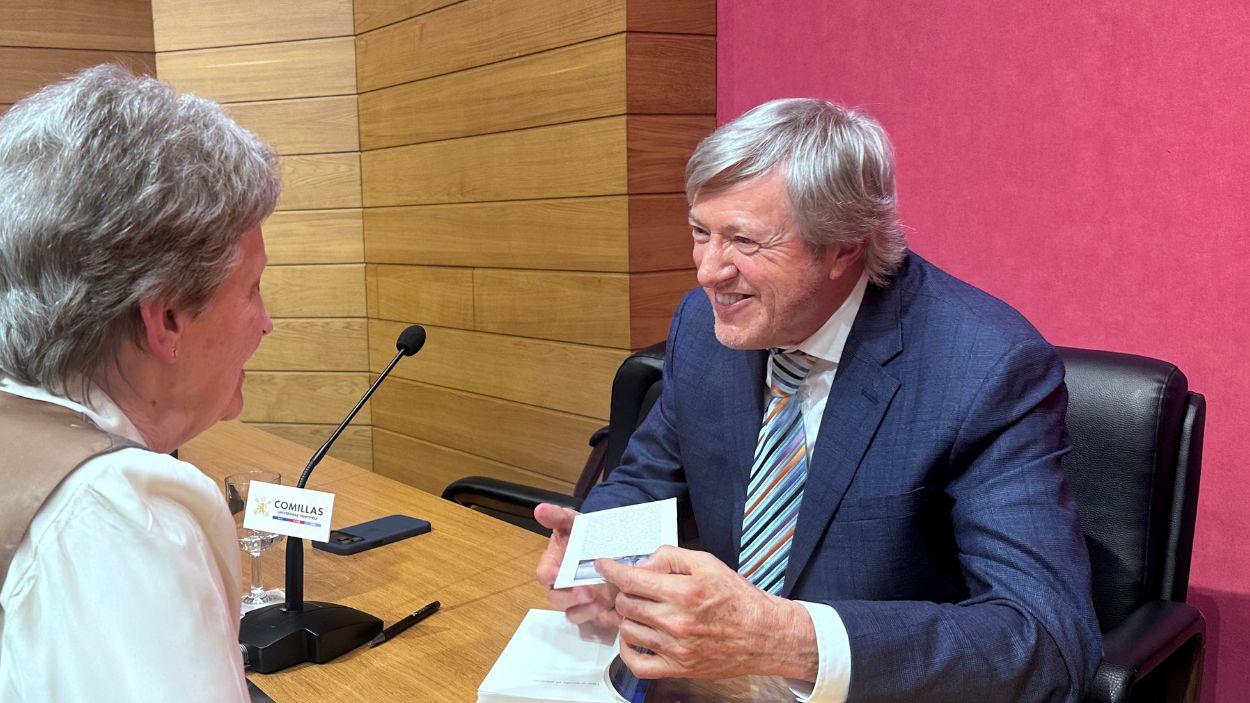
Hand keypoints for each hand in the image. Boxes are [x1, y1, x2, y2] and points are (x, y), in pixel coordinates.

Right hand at [533, 503, 620, 627]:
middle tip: (587, 592)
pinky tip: (618, 614)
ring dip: (586, 612)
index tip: (558, 574)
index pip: (544, 575)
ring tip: (602, 603)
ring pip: (574, 614)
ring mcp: (581, 600)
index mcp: (554, 565)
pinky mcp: (598, 610)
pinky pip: (598, 622)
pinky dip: (608, 620)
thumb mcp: (574, 522)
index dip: (549, 576)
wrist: (611, 544)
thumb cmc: (586, 535)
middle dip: (570, 598)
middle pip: (557, 599)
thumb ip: (558, 516)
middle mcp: (564, 586)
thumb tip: (540, 509)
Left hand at [596, 546, 816, 680]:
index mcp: (683, 592)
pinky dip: (627, 651)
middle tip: (634, 588)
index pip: (631, 580)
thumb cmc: (738, 599)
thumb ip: (671, 557)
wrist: (764, 635)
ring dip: (628, 617)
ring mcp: (676, 648)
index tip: (603, 565)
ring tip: (641, 610)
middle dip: (624, 592)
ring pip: (627, 630)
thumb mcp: (708, 564)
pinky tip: (634, 639)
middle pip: (626, 604)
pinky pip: (637, 664)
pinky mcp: (678, 669)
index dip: (611, 570)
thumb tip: (642, 564)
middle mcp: (676, 621)